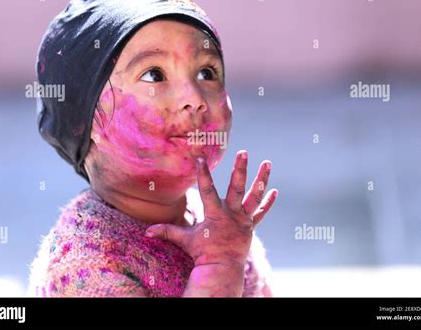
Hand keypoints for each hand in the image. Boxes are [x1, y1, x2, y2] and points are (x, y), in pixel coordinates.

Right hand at [145, 150, 277, 268]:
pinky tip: (275, 191)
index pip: (207, 190)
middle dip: (240, 169)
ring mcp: (243, 220)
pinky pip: (261, 213)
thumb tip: (146, 232)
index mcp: (215, 215)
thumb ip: (167, 232)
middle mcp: (232, 215)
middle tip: (243, 152)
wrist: (221, 269)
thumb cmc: (202, 253)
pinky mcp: (250, 227)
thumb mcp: (184, 240)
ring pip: (254, 197)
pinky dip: (268, 203)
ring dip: (261, 179)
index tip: (201, 157)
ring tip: (267, 162)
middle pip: (237, 188)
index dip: (203, 173)